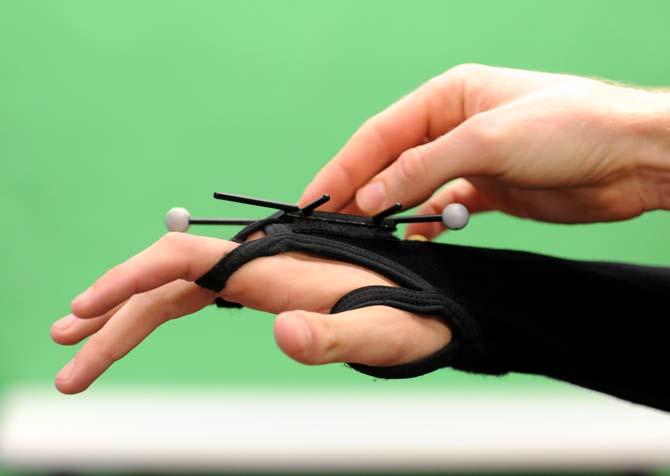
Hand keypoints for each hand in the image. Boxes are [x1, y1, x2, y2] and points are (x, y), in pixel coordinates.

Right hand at [51, 233, 450, 393]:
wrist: (441, 302)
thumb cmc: (419, 318)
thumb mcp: (387, 333)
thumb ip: (336, 336)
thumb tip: (281, 332)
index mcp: (277, 269)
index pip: (186, 260)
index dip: (131, 278)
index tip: (85, 308)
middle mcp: (263, 264)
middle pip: (170, 280)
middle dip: (114, 314)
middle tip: (64, 348)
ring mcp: (264, 273)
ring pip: (180, 288)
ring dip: (130, 315)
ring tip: (85, 341)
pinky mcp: (272, 285)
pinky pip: (204, 291)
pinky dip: (165, 307)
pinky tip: (148, 318)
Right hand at [300, 64, 669, 238]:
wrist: (633, 157)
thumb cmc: (569, 127)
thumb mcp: (487, 141)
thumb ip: (422, 168)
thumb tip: (370, 196)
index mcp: (448, 97)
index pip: (380, 134)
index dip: (344, 167)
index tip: (316, 197)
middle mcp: (453, 126)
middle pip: (390, 162)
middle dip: (358, 192)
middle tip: (329, 224)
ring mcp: (470, 160)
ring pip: (412, 187)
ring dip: (388, 211)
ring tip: (362, 237)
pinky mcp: (487, 190)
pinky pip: (441, 208)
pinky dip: (424, 223)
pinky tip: (413, 238)